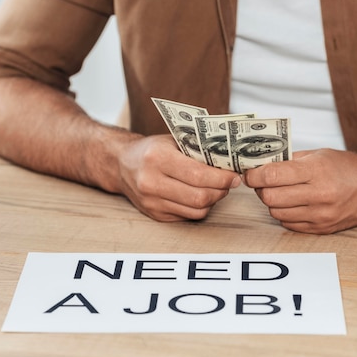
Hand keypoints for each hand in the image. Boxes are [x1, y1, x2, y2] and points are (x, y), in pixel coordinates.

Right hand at [115, 134, 240, 221]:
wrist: (121, 164)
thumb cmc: (152, 149)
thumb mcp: (173, 140)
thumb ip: (198, 149)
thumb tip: (230, 159)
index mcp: (157, 158)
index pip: (198, 174)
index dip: (222, 178)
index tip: (234, 175)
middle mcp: (151, 182)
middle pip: (200, 196)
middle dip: (221, 190)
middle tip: (230, 183)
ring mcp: (152, 202)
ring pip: (197, 210)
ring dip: (214, 200)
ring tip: (217, 188)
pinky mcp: (155, 215)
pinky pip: (188, 217)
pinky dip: (200, 207)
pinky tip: (201, 195)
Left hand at [242, 149, 356, 233]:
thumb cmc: (348, 168)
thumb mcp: (319, 155)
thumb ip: (290, 161)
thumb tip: (261, 165)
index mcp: (317, 171)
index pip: (272, 176)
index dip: (254, 174)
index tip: (250, 172)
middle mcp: (319, 195)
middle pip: (270, 197)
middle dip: (260, 189)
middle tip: (262, 182)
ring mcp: (320, 215)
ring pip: (276, 212)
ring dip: (272, 202)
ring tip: (280, 192)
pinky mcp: (321, 229)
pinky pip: (288, 224)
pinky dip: (284, 214)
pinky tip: (292, 204)